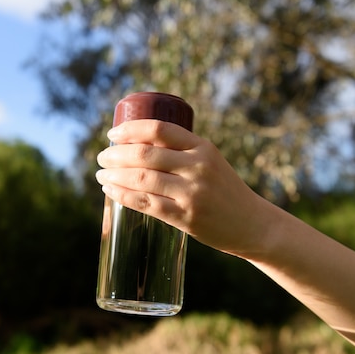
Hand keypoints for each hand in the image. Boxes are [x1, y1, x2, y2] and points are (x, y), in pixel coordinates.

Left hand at [95, 119, 271, 256]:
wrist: (253, 224)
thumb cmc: (225, 191)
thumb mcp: (209, 163)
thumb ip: (181, 154)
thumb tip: (136, 147)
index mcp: (203, 147)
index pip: (159, 129)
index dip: (130, 129)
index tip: (112, 134)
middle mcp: (198, 167)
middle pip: (145, 154)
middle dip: (115, 154)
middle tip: (101, 157)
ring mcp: (192, 193)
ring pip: (142, 179)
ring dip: (114, 175)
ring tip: (101, 175)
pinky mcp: (186, 217)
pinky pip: (146, 204)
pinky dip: (123, 196)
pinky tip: (110, 191)